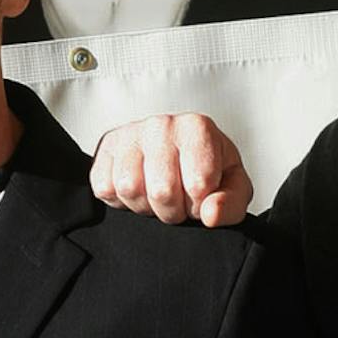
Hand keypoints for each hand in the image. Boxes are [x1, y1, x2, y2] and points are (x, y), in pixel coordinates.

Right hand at [90, 115, 251, 226]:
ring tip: (157, 196)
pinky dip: (120, 201)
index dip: (199, 204)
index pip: (198, 185)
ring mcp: (130, 134)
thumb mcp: (234, 188)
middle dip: (172, 210)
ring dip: (145, 206)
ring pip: (129, 189)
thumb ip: (231, 203)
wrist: (177, 156)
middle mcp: (162, 124)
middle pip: (161, 190)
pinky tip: (138, 190)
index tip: (201, 197)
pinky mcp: (105, 148)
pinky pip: (104, 188)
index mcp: (197, 128)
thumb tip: (210, 214)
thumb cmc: (208, 170)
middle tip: (178, 201)